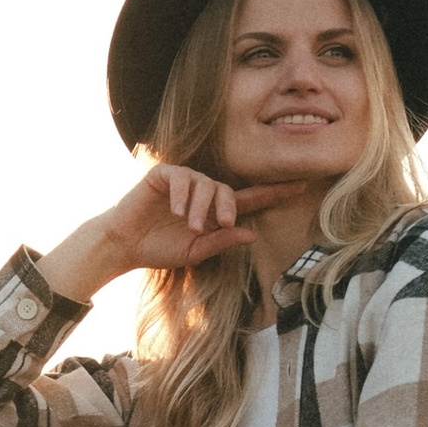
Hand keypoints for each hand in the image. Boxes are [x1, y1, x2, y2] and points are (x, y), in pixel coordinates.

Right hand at [43, 164, 284, 302]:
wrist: (125, 245)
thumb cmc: (159, 248)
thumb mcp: (195, 251)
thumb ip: (222, 241)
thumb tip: (252, 234)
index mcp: (214, 211)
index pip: (249, 199)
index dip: (274, 193)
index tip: (301, 186)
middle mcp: (202, 192)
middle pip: (227, 191)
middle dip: (228, 207)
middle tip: (222, 225)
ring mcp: (183, 181)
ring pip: (205, 184)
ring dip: (201, 207)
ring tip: (191, 226)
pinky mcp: (164, 175)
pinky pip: (182, 178)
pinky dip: (182, 195)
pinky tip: (176, 212)